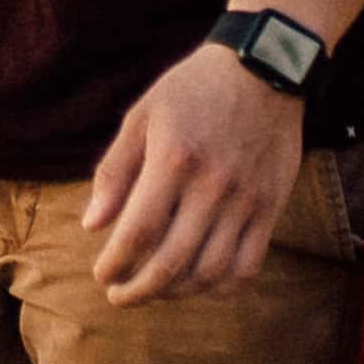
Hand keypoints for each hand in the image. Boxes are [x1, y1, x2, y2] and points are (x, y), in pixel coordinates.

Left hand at [79, 42, 297, 304]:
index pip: (138, 232)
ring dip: (177, 292)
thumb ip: (115, 170)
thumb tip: (92, 225)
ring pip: (211, 272)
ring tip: (156, 290)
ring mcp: (246, 199)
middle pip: (172, 262)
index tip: (102, 275)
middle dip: (139, 291)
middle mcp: (212, 185)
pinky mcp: (271, 206)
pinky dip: (222, 285)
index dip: (116, 263)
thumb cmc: (193, 89)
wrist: (264, 66)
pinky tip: (200, 282)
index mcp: (173, 159)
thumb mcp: (143, 115)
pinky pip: (248, 264)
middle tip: (120, 297)